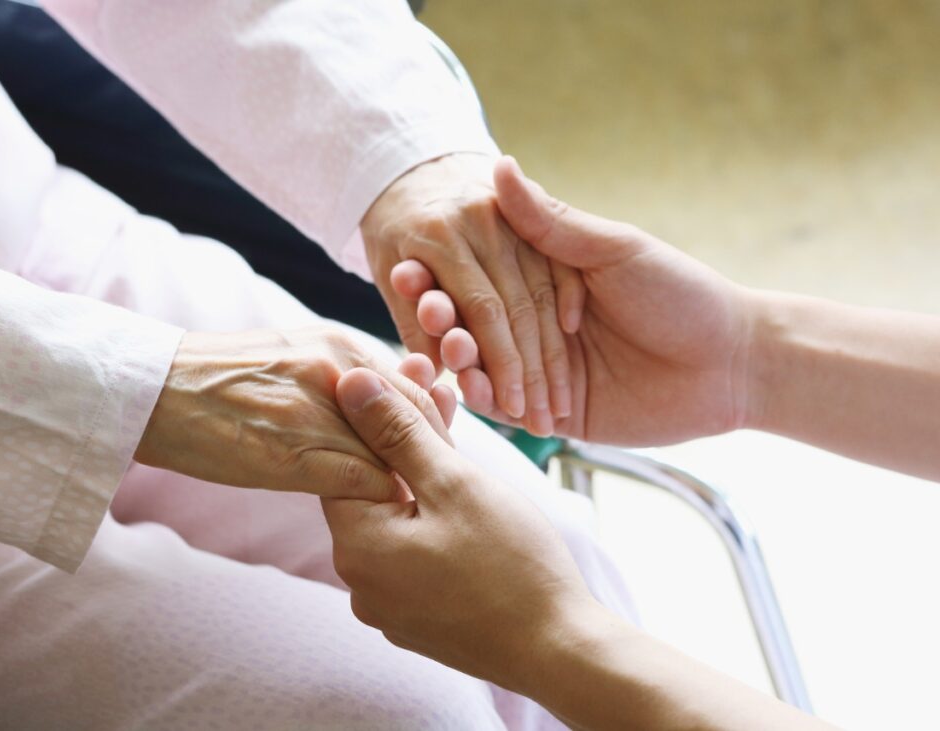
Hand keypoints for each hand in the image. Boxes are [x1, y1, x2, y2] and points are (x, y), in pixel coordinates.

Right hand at [134, 326, 455, 498]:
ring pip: (395, 455)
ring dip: (402, 483)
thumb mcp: (293, 357)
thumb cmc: (222, 380)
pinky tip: (369, 515)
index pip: (415, 389)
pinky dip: (375, 501)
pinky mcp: (297, 453)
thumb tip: (390, 406)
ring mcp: (320, 410)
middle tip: (426, 487)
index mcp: (340, 345)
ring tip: (405, 510)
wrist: (155, 390)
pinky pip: (365, 482)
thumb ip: (345, 378)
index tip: (430, 458)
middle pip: (416, 420)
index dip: (431, 428)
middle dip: (427, 457)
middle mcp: (339, 369)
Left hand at [321, 365, 594, 692]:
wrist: (561, 651)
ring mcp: (389, 604)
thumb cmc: (511, 565)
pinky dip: (433, 516)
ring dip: (421, 473)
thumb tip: (348, 384)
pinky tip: (464, 489)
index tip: (407, 378)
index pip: (341, 461)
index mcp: (357, 547)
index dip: (374, 413)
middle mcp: (360, 582)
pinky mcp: (419, 615)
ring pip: (396, 517)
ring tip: (453, 427)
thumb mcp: (454, 482)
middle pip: (371, 488)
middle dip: (402, 437)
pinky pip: (414, 550)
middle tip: (438, 391)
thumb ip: (397, 432)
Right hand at [400, 156, 753, 444]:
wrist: (731, 363)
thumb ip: (549, 223)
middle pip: (475, 321)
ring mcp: (542, 369)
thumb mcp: (613, 249)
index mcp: (548, 277)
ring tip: (445, 346)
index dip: (446, 273)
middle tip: (422, 307)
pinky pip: (508, 407)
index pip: (483, 274)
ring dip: (460, 356)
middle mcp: (538, 322)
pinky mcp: (552, 412)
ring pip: (484, 365)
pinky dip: (485, 397)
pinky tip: (469, 386)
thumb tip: (499, 167)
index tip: (411, 266)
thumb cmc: (680, 293)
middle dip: (445, 316)